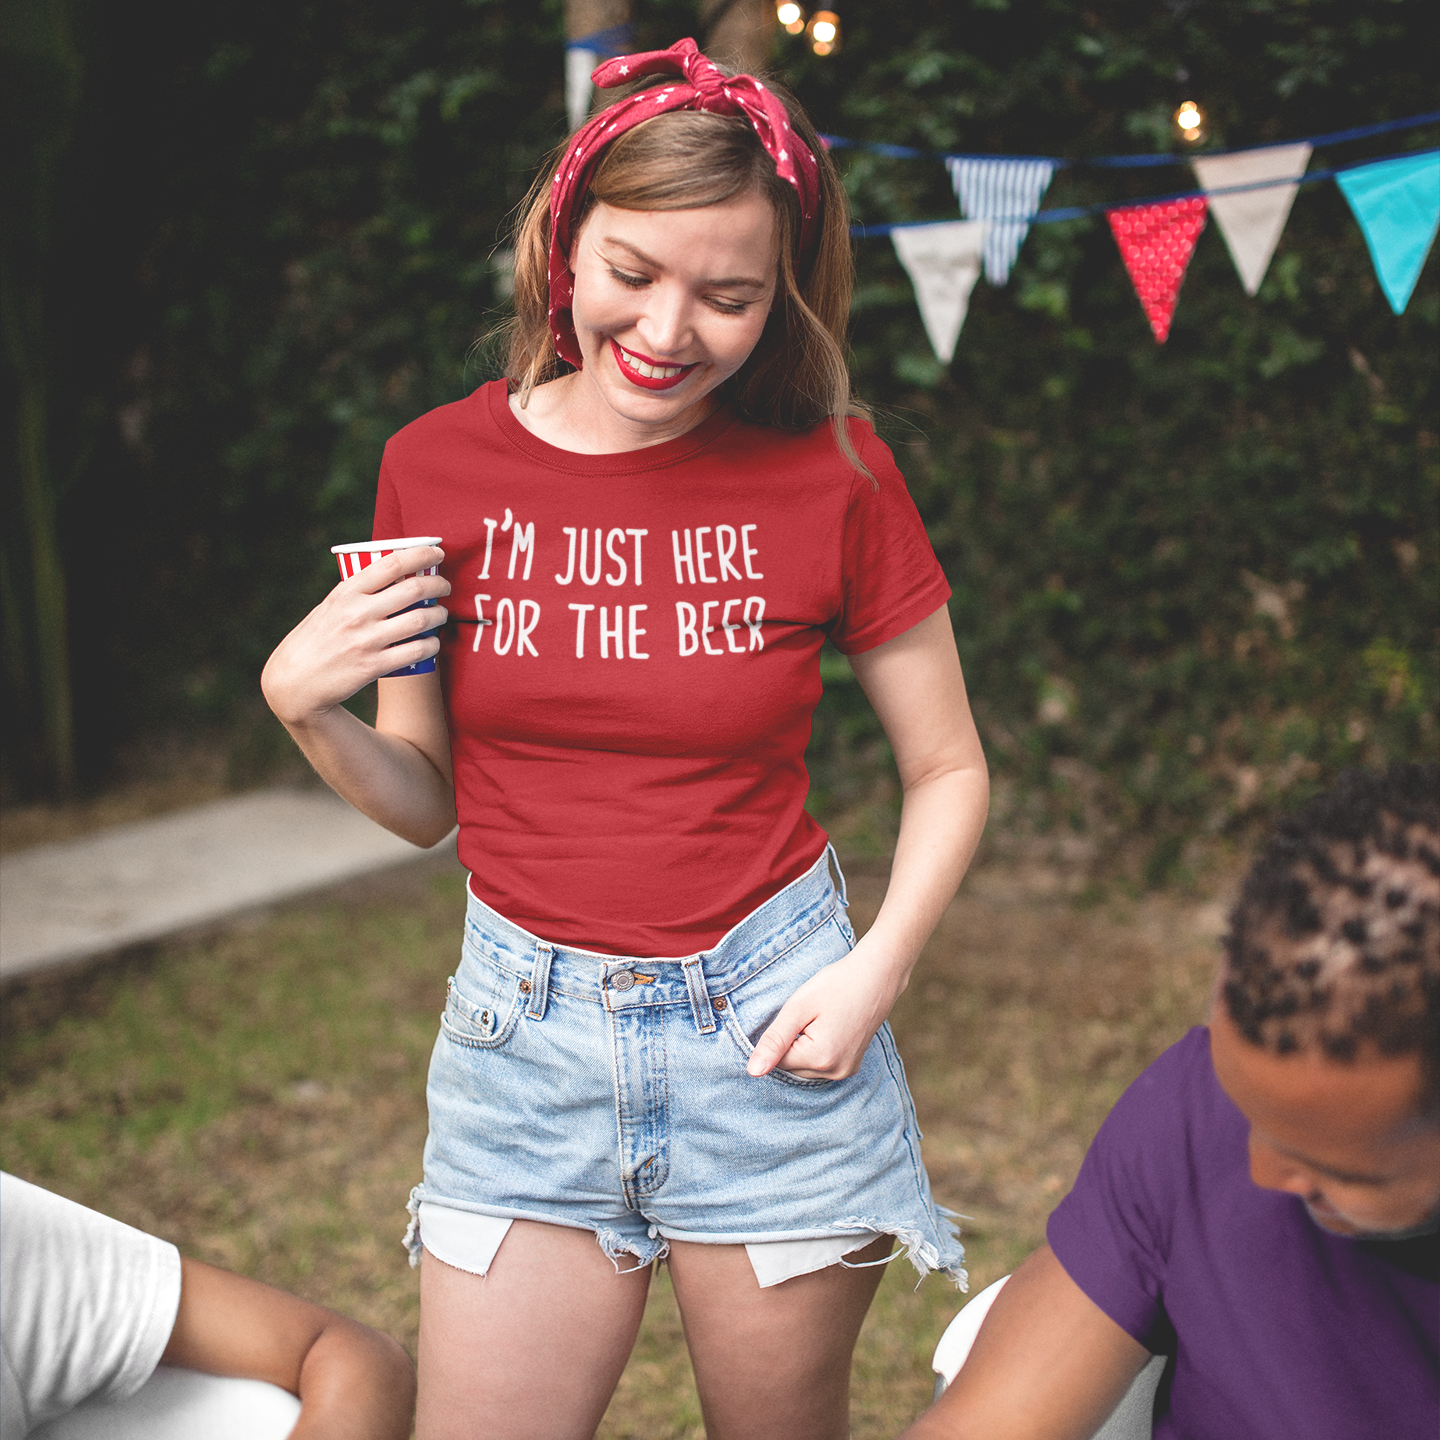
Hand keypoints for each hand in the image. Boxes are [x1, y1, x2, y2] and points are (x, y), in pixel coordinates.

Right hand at [262, 546, 449, 726]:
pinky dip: (432, 644)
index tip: (437, 552)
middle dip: (438, 584)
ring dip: (440, 615)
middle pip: (413, 589)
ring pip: (420, 620)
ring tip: (441, 614)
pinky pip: (416, 651)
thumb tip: (391, 575)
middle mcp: (357, 613)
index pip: (392, 563)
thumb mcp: (330, 607)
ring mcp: (367, 640)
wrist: (295, 681)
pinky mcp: (374, 666)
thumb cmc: (316, 640)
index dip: (421, 554)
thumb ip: (357, 592)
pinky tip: (434, 642)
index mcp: (346, 592)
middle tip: (444, 586)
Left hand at [745, 939, 905, 1080]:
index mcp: (820, 1058)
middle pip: (791, 1067)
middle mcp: (835, 1072)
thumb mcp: (798, 1008)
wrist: (876, 977)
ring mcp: (845, 1071)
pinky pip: (820, 1065)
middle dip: (791, 1043)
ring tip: (820, 1020)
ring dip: (802, 1048)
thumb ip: (774, 1041)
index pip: (777, 1060)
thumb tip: (752, 1072)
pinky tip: (827, 1027)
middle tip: (808, 1015)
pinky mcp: (851, 1067)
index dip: (779, 1035)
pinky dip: (815, 1050)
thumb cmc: (836, 985)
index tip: (795, 1015)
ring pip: (804, 1068)